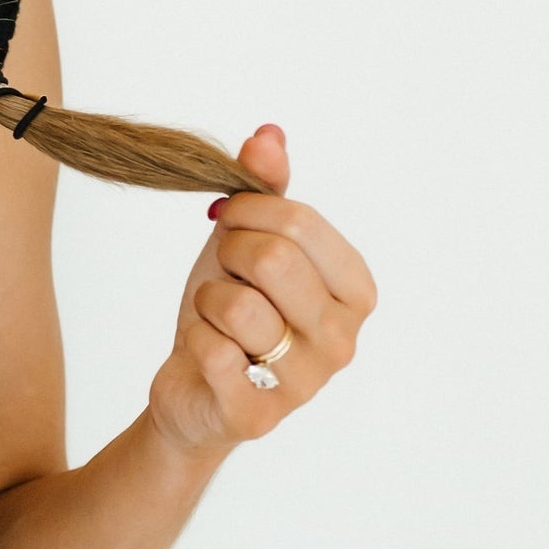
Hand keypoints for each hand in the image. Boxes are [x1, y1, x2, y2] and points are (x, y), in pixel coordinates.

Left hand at [147, 123, 376, 455]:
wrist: (192, 386)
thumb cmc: (228, 310)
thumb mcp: (245, 242)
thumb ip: (263, 189)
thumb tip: (268, 134)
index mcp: (356, 289)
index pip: (299, 222)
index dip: (247, 211)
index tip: (230, 223)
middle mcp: (344, 338)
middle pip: (272, 259)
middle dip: (227, 257)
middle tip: (224, 275)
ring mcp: (307, 382)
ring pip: (236, 305)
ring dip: (207, 301)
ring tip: (218, 319)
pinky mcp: (259, 414)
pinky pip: (210, 348)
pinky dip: (193, 339)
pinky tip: (207, 354)